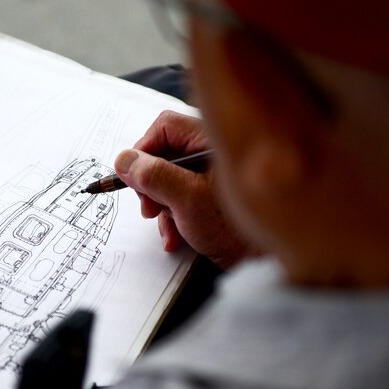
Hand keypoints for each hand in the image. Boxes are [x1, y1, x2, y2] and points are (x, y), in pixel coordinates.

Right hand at [115, 110, 262, 269]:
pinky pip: (183, 198)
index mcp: (211, 141)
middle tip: (150, 208)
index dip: (143, 151)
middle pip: (164, 155)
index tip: (133, 177)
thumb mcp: (187, 200)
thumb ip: (154, 176)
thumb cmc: (236, 227)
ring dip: (162, 208)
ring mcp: (213, 176)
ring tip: (169, 228)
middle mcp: (212, 153)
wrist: (264, 261)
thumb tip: (125, 161)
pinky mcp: (213, 198)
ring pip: (170, 181)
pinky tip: (177, 237)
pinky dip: (175, 217)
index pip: (164, 127)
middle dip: (151, 186)